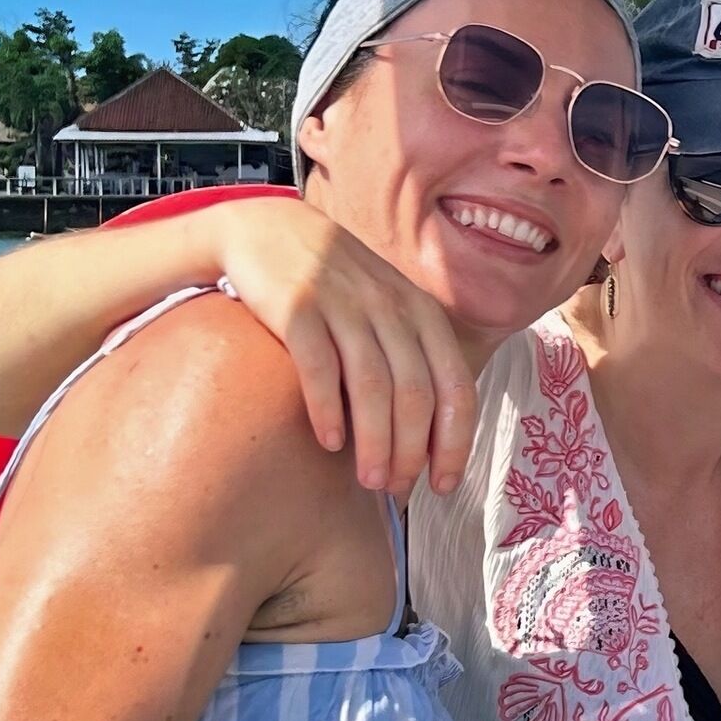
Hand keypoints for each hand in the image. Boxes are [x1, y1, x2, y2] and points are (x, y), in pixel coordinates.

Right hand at [214, 198, 480, 498]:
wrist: (264, 230)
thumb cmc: (334, 287)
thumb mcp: (387, 310)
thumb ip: (411, 360)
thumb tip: (427, 441)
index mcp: (422, 313)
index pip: (456, 387)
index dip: (455, 442)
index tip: (444, 484)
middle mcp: (390, 306)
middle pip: (416, 393)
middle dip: (410, 452)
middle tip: (395, 490)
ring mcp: (344, 303)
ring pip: (374, 386)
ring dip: (375, 442)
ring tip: (368, 481)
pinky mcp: (296, 305)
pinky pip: (320, 366)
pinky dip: (329, 409)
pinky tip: (329, 442)